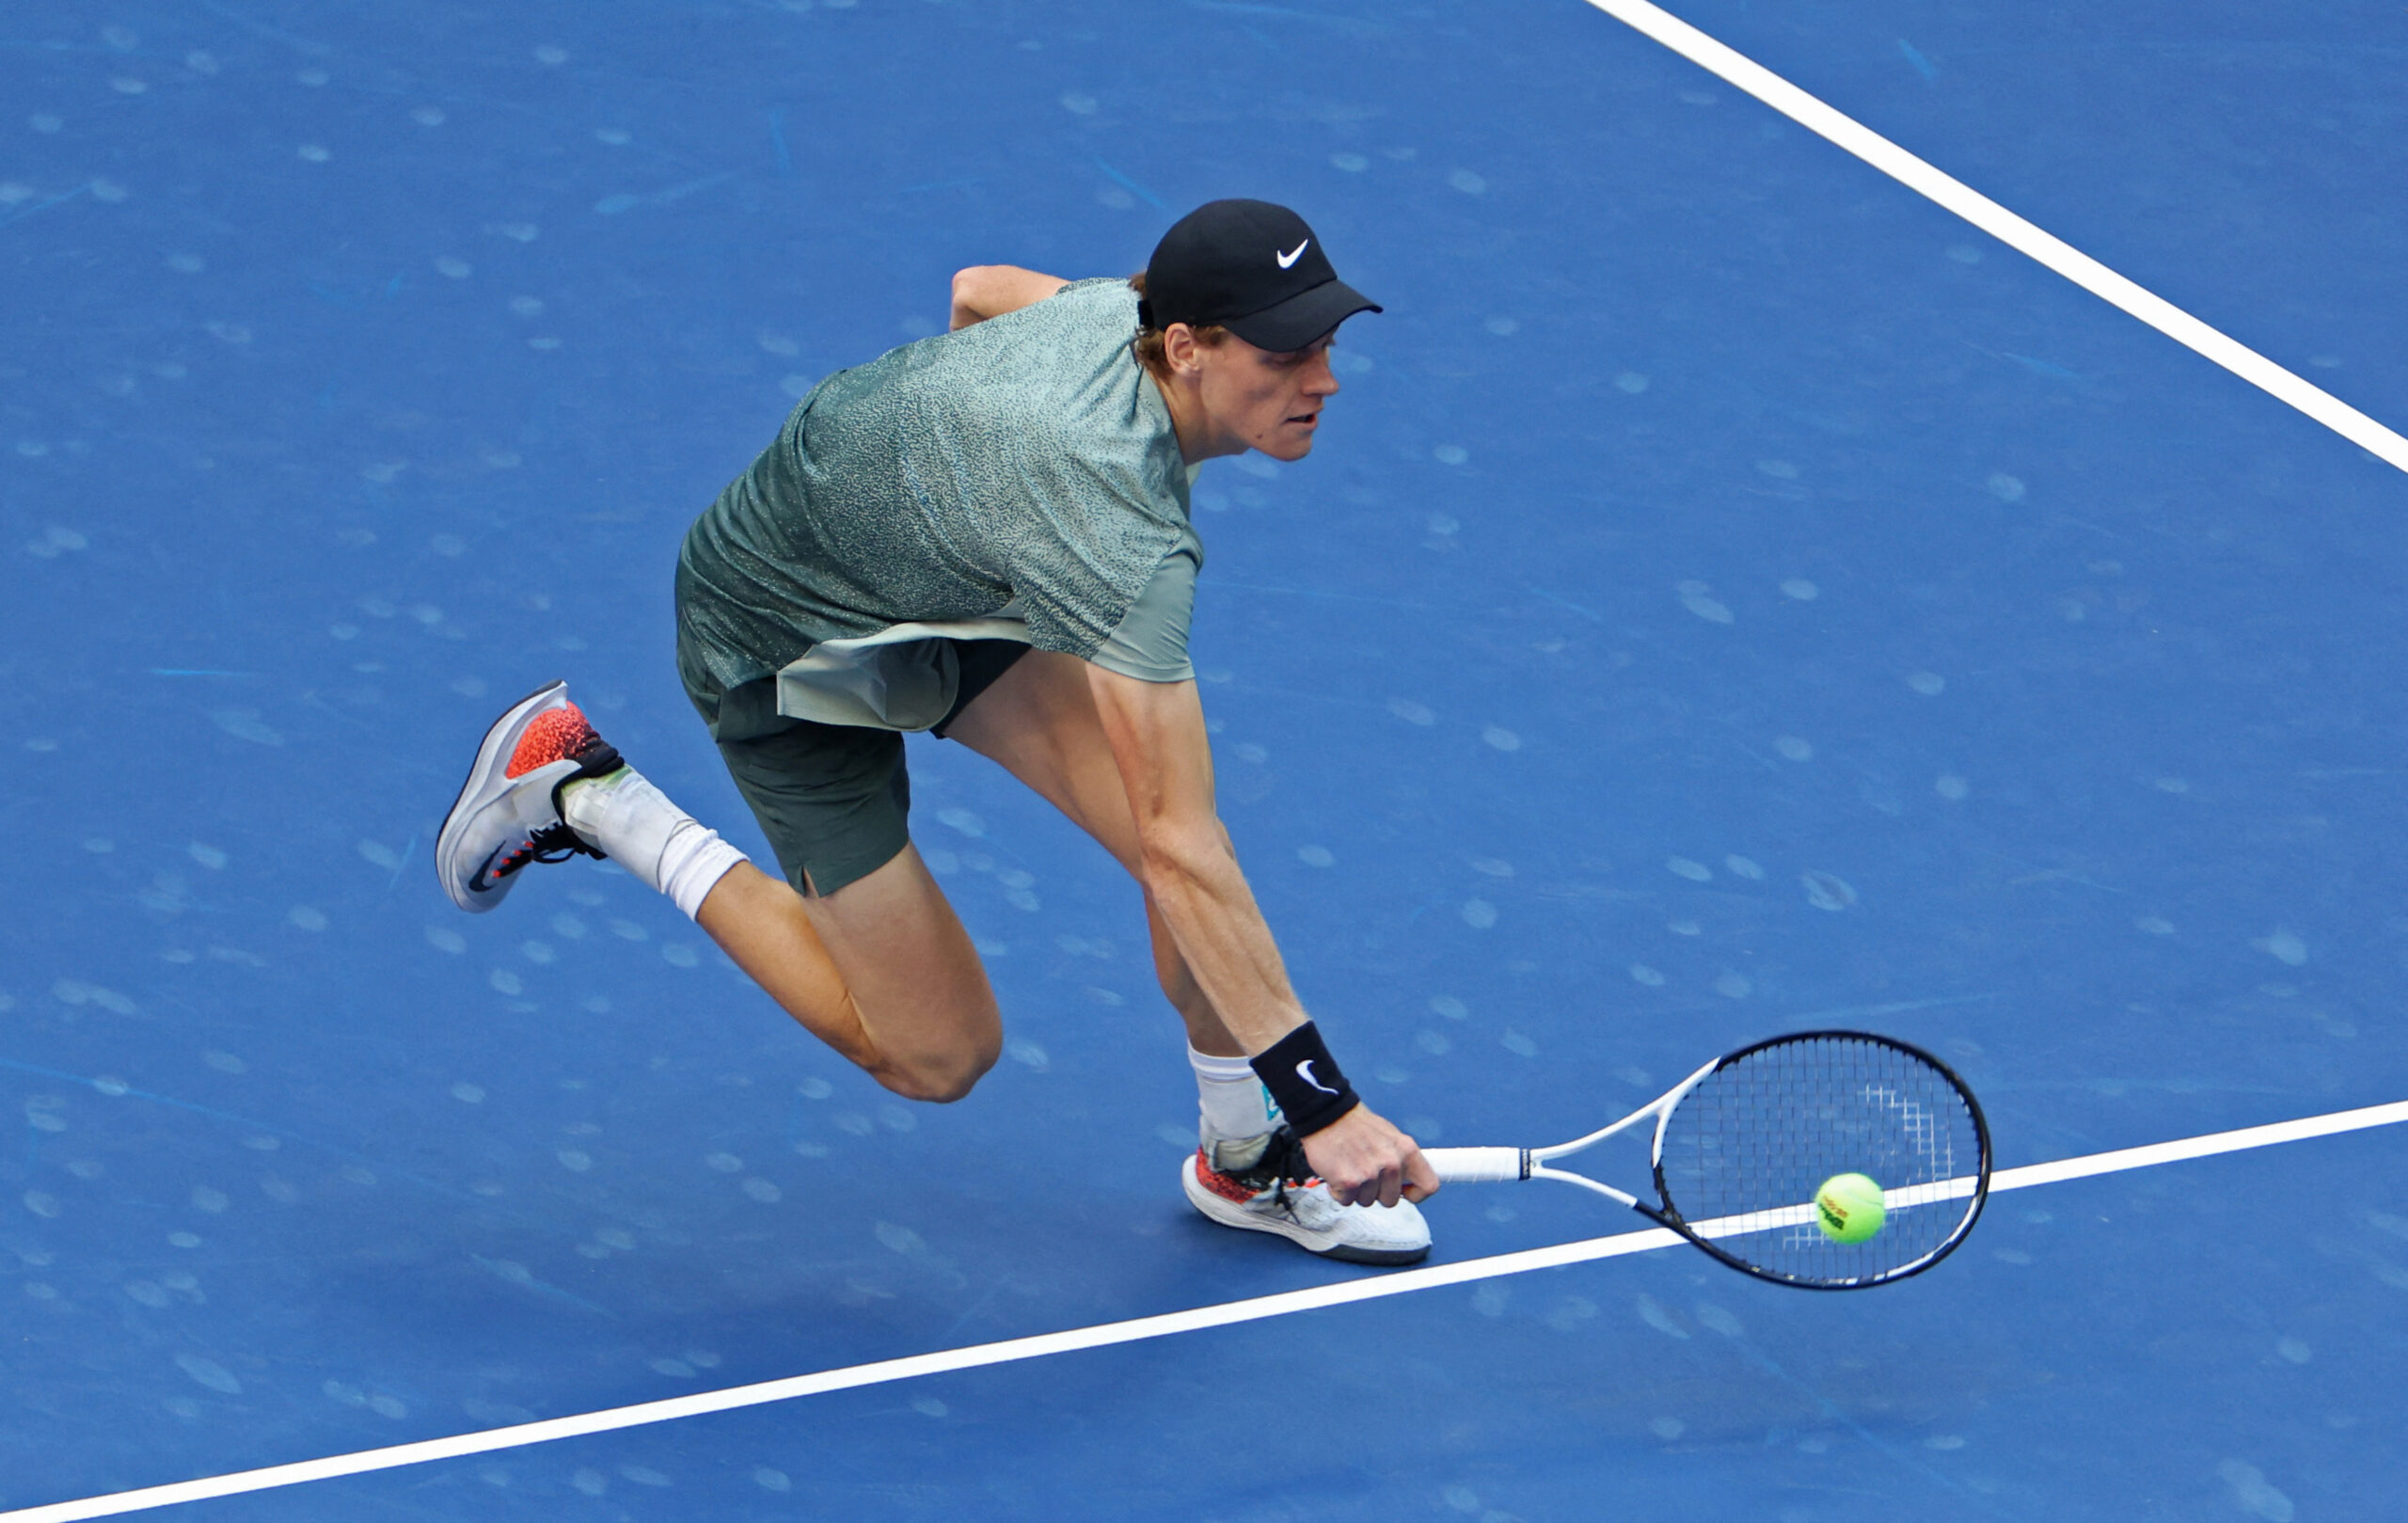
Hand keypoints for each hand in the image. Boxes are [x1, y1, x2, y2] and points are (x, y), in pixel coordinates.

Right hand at [1300, 1104, 1438, 1208]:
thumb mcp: (1389, 1136)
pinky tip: (1337, 1171)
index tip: (1404, 1191)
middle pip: (1391, 1200)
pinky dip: (1339, 1190)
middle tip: (1364, 1173)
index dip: (1416, 1194)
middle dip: (1376, 1192)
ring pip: (1367, 1201)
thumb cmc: (1355, 1124)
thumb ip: (1400, 1159)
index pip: (1429, 1186)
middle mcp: (1392, 1163)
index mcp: (1406, 1149)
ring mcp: (1371, 1174)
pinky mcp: (1349, 1182)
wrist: (1325, 1113)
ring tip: (1349, 1166)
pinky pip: (1347, 1200)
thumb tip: (1408, 1179)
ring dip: (1356, 1190)